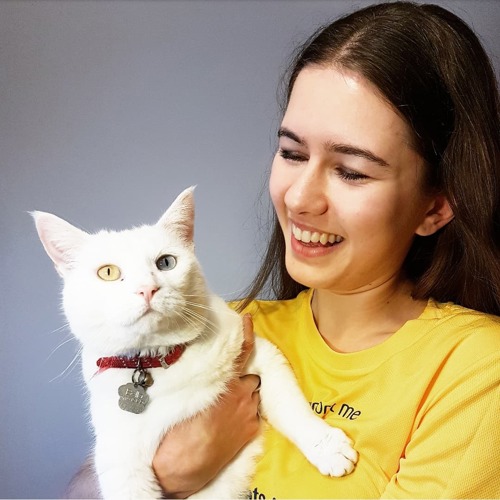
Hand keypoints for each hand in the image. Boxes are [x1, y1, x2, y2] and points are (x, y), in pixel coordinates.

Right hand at [152, 314, 260, 497]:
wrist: (183, 463)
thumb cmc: (178, 428)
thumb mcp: (187, 394)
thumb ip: (203, 380)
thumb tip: (205, 373)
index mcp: (225, 382)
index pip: (243, 350)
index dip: (247, 332)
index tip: (247, 320)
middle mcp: (242, 394)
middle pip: (249, 378)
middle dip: (241, 381)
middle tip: (225, 392)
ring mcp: (249, 412)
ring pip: (253, 396)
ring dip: (244, 399)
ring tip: (225, 412)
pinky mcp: (252, 430)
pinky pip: (254, 416)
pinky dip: (246, 416)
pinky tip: (230, 425)